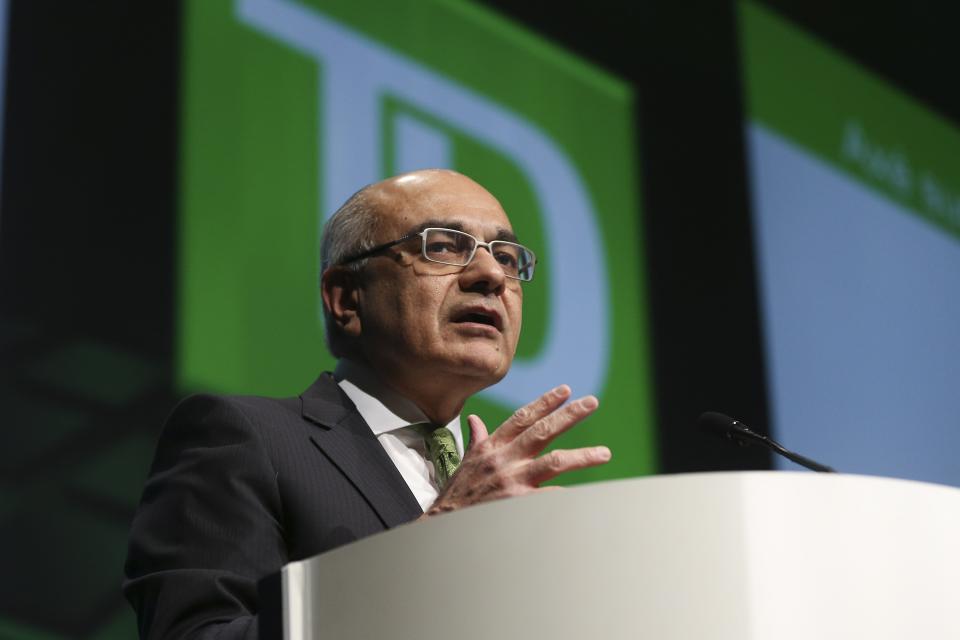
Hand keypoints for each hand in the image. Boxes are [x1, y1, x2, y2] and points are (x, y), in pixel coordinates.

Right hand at [424, 385, 610, 515]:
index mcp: (492, 447)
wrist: (443, 526)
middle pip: (542, 431)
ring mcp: (511, 481)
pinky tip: (585, 496)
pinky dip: (567, 496)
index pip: (522, 418)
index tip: (566, 391)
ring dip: (582, 457)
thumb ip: (478, 440)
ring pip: (554, 462)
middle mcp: (503, 459)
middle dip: (569, 415)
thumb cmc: (457, 495)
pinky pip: (550, 497)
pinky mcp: (517, 504)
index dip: (545, 402)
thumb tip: (476, 420)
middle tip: (592, 403)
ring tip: (604, 453)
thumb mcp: (466, 462)